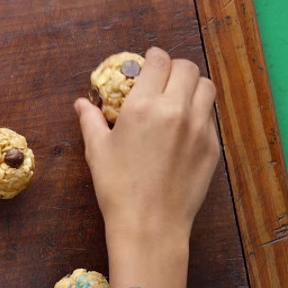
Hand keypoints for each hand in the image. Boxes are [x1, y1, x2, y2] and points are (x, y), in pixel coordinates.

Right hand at [74, 47, 219, 243]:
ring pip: (206, 88)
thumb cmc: (117, 188)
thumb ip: (91, 120)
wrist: (149, 224)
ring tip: (177, 98)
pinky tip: (182, 128)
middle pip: (187, 68)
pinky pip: (210, 117)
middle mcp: (175, 111)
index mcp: (143, 107)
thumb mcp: (97, 151)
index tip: (148, 62)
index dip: (153, 58)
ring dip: (191, 86)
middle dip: (174, 68)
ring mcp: (198, 128)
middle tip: (162, 79)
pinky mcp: (211, 146)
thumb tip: (81, 104)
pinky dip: (198, 113)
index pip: (159, 62)